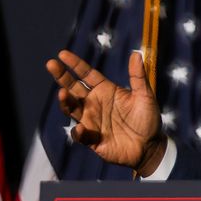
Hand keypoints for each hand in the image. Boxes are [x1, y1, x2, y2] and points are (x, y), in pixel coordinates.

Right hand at [45, 49, 166, 175]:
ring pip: (72, 109)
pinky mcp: (92, 139)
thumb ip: (138, 77)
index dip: (75, 64)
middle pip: (73, 88)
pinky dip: (79, 132)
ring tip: (62, 93)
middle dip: (61, 76)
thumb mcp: (145, 96)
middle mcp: (94, 103)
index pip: (86, 74)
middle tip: (51, 64)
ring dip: (66, 102)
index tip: (62, 54)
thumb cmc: (147, 119)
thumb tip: (136, 53)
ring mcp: (91, 121)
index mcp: (105, 90)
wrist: (150, 147)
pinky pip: (80, 135)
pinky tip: (82, 128)